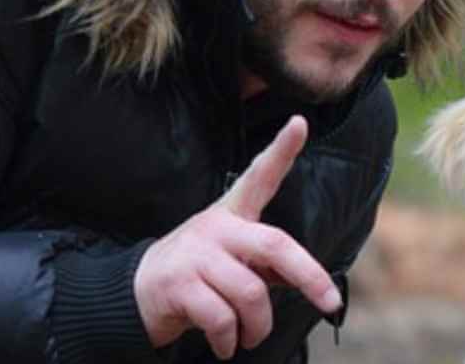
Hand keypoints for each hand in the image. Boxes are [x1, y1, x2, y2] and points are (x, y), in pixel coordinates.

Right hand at [134, 116, 340, 359]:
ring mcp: (195, 255)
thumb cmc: (198, 274)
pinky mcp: (178, 285)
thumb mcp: (232, 259)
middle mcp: (215, 227)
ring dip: (258, 326)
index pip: (259, 176)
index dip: (281, 150)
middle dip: (310, 276)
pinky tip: (225, 344)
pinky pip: (222, 319)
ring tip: (249, 336)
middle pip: (275, 245)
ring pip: (251, 294)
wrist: (134, 294)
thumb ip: (267, 262)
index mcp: (232, 214)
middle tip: (330, 301)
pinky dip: (229, 340)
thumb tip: (309, 283)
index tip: (300, 123)